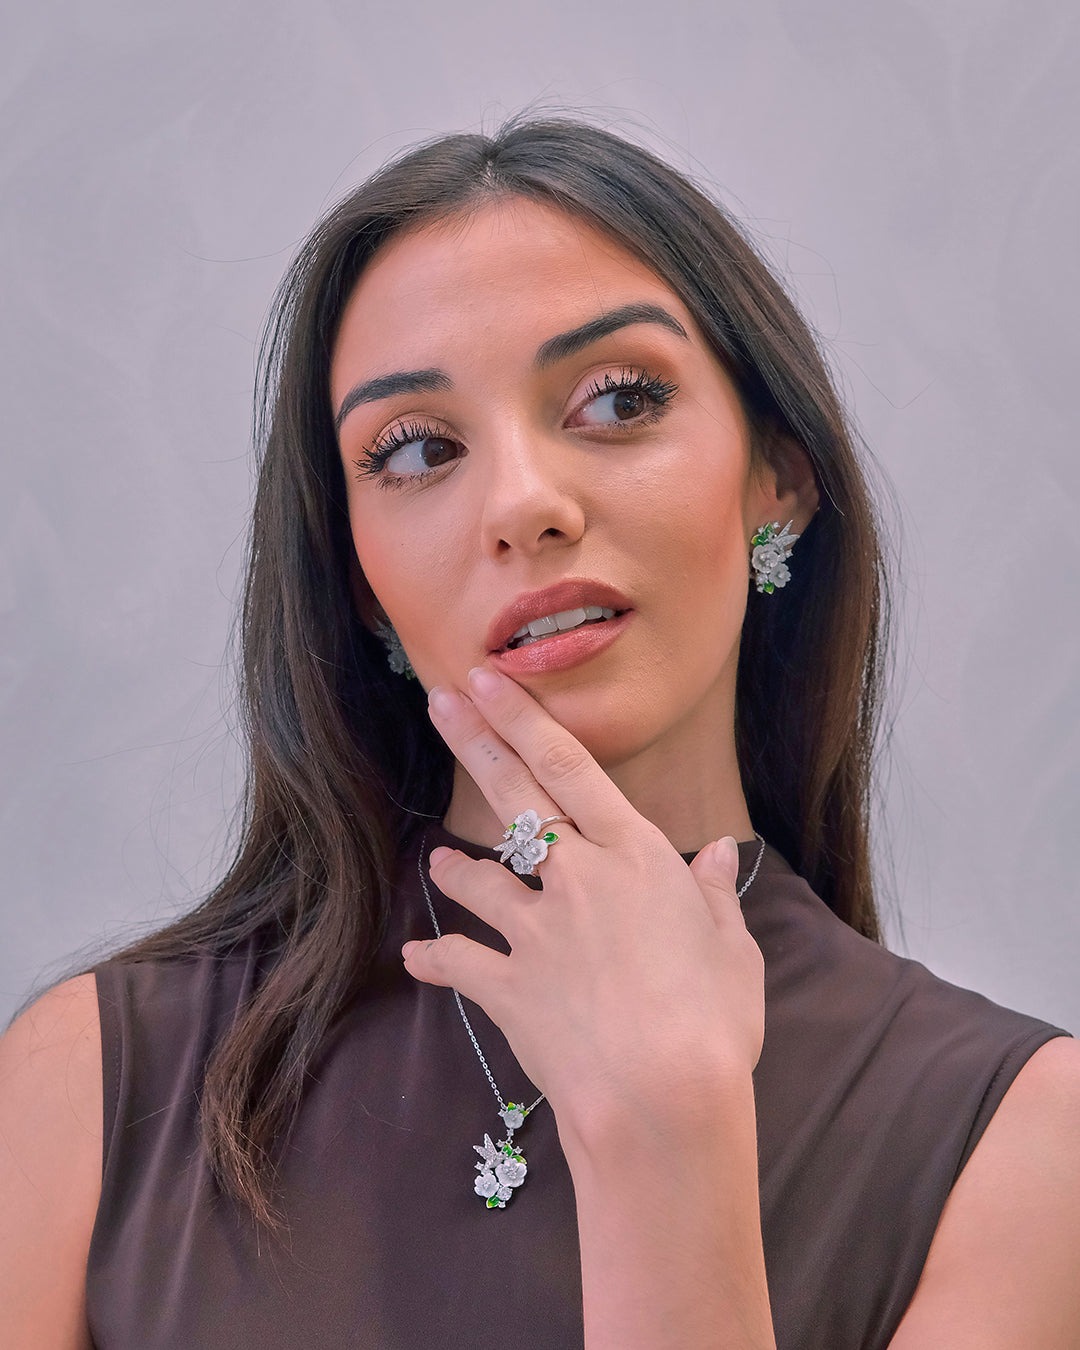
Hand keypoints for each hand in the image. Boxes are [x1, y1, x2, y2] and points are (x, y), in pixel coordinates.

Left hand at [402, 666, 765, 1145]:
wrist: (660, 1099)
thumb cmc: (714, 1021)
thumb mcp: (732, 948)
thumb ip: (714, 894)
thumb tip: (714, 853)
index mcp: (634, 857)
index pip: (569, 766)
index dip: (522, 717)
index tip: (486, 679)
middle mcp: (577, 878)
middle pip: (515, 795)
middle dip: (474, 741)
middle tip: (440, 700)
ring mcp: (535, 931)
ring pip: (479, 877)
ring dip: (456, 867)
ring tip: (437, 859)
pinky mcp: (508, 986)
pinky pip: (459, 961)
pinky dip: (437, 957)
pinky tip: (416, 956)